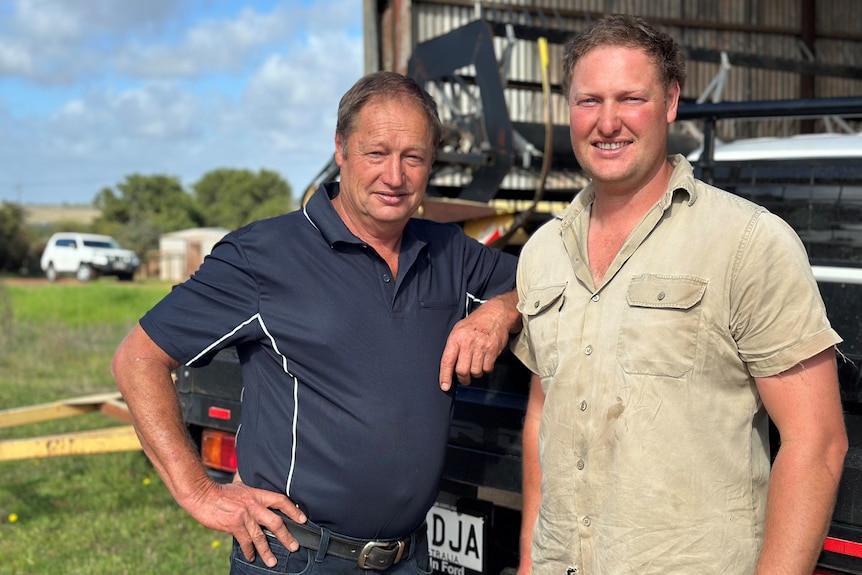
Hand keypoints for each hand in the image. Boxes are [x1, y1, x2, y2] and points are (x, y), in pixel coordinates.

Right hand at [182, 476, 306, 567]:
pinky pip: (245, 542)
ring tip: (273, 562)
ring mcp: (244, 516)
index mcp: (257, 494)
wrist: (202, 494)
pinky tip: (251, 557)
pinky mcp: (233, 525)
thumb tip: (257, 490)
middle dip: (286, 536)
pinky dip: (249, 551)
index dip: (293, 510)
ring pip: (261, 536)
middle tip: (294, 546)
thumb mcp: (240, 486)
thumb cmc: (220, 491)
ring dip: (267, 551)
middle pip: (276, 522)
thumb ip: (251, 490)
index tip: (302, 519)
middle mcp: (253, 505)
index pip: (280, 501)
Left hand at [439, 291, 520, 390]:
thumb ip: (453, 347)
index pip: (447, 360)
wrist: (496, 314)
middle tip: (464, 378)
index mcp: (456, 338)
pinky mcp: (493, 350)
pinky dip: (486, 368)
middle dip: (463, 379)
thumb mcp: (459, 330)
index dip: (445, 376)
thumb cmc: (476, 322)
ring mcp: (481, 347)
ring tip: (476, 365)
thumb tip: (448, 366)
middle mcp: (468, 343)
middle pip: (462, 370)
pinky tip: (485, 360)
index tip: (445, 386)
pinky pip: (487, 368)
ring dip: (475, 373)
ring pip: (476, 372)